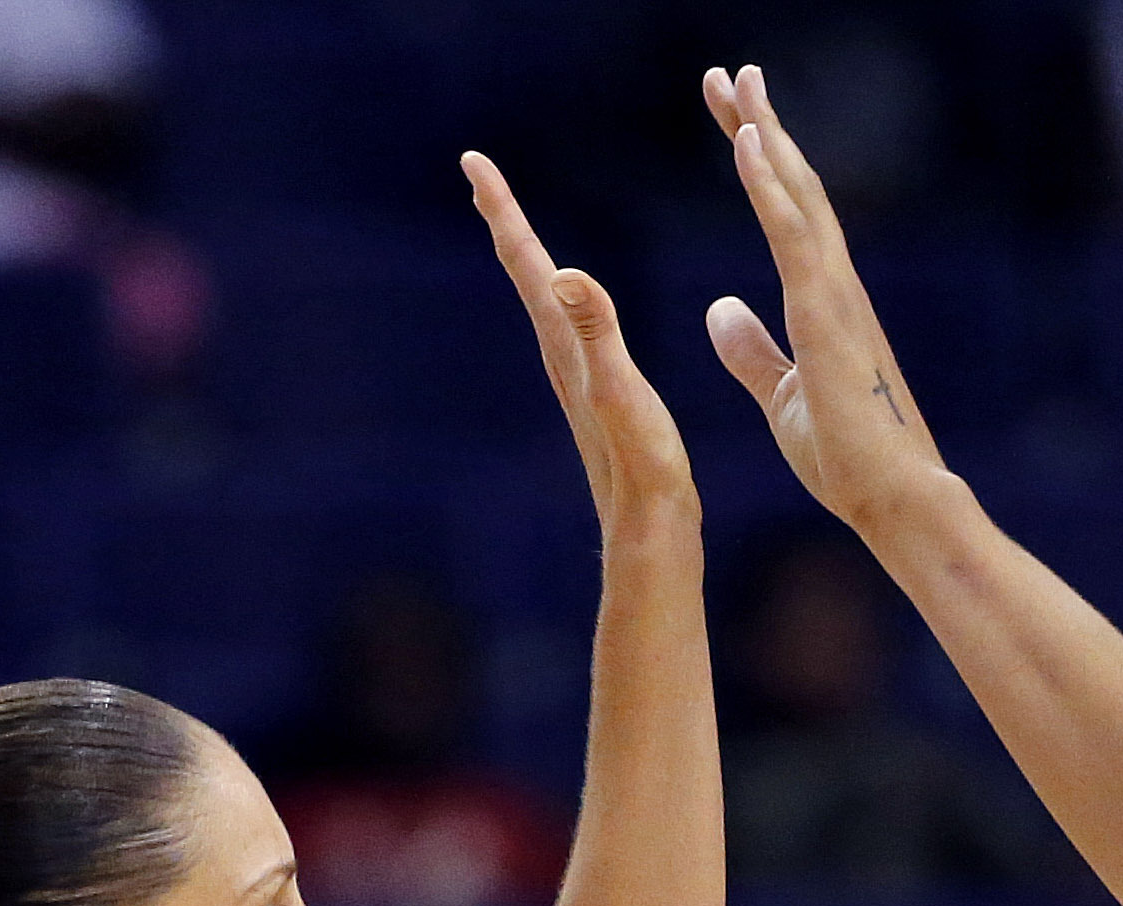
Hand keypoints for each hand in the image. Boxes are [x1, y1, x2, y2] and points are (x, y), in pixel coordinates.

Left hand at [463, 149, 695, 534]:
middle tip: (479, 175)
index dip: (502, 208)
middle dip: (504, 220)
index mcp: (565, 344)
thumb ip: (596, 331)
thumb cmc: (643, 465)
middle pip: (526, 274)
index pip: (527, 263)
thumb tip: (565, 273)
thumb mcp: (623, 390)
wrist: (649, 528)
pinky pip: (570, 326)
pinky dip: (560, 296)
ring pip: (543, 300)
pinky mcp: (597, 392)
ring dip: (526, 257)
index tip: (473, 159)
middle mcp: (562, 354)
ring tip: (514, 227)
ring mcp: (578, 375)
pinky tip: (568, 302)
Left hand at [701, 64, 955, 533]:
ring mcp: (836, 297)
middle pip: (796, 189)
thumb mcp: (782, 393)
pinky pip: (794, 236)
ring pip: (799, 198)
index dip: (760, 162)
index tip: (736, 117)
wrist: (891, 498)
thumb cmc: (847, 458)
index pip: (788, 214)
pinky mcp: (828, 316)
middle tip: (733, 73)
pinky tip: (749, 142)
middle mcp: (836, 286)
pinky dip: (770, 185)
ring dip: (768, 136)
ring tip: (738, 83)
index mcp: (824, 303)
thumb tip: (719, 307)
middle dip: (763, 127)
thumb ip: (751, 349)